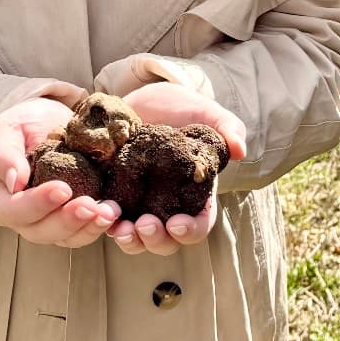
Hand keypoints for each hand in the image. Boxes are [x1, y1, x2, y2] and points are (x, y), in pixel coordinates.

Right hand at [0, 93, 122, 247]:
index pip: (15, 210)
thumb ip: (4, 155)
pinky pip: (86, 230)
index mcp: (3, 199)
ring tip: (110, 212)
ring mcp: (51, 221)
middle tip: (91, 206)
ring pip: (68, 237)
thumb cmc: (19, 128)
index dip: (38, 204)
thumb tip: (16, 183)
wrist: (44, 127)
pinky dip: (101, 224)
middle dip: (68, 221)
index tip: (62, 189)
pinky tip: (116, 212)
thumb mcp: (5, 132)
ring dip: (90, 227)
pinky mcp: (74, 218)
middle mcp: (25, 218)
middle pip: (42, 231)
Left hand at [105, 81, 247, 258]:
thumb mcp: (208, 114)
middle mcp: (169, 208)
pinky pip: (109, 219)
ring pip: (136, 239)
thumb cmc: (184, 109)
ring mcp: (140, 205)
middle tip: (144, 225)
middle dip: (155, 240)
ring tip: (119, 229)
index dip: (189, 230)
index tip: (176, 223)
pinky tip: (99, 212)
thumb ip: (228, 129)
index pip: (198, 226)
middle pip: (166, 241)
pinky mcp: (116, 195)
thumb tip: (240, 149)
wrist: (146, 99)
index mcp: (196, 197)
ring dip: (129, 240)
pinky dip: (104, 221)